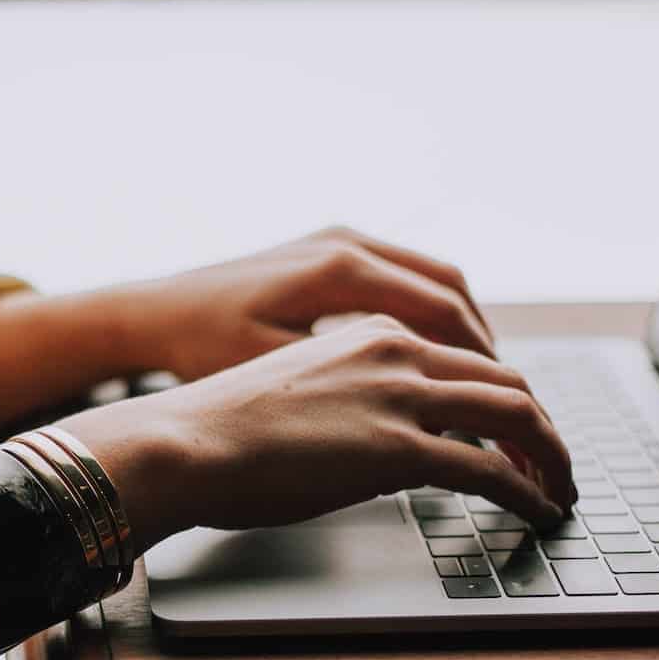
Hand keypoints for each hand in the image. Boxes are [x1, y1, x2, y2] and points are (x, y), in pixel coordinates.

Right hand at [56, 315, 573, 554]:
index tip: (516, 432)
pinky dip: (528, 491)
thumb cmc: (216, 429)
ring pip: (515, 415)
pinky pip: (491, 470)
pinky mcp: (398, 448)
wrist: (181, 442)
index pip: (464, 357)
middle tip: (555, 464)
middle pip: (505, 380)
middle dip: (542, 426)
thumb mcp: (295, 393)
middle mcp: (395, 351)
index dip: (503, 397)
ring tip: (560, 491)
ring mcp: (400, 396)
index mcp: (370, 332)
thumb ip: (347, 403)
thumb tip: (371, 446)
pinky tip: (537, 512)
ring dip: (551, 456)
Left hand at [122, 226, 495, 381]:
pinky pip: (401, 276)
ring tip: (480, 380)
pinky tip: (432, 355)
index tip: (502, 405)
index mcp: (340, 269)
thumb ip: (351, 388)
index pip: (443, 312)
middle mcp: (346, 242)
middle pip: (449, 289)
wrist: (151, 313)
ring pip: (431, 278)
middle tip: (507, 397)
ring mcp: (337, 240)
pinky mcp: (326, 249)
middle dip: (484, 346)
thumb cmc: (201, 349)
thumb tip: (424, 419)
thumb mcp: (277, 375)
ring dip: (461, 328)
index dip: (482, 363)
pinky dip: (429, 313)